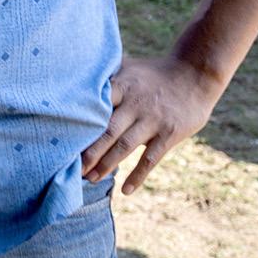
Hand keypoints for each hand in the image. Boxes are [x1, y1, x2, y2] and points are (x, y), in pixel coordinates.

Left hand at [81, 55, 222, 194]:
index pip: (96, 106)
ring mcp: (153, 120)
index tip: (63, 138)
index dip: (80, 123)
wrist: (194, 75)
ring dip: (107, 165)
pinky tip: (125, 190)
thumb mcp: (129, 68)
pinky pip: (151, 159)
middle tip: (73, 167)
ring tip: (91, 179)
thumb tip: (73, 78)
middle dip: (89, 151)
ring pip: (125, 147)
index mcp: (122, 86)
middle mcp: (135, 104)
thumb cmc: (154, 73)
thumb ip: (106, 77)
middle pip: (107, 131)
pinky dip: (137, 176)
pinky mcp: (169, 134)